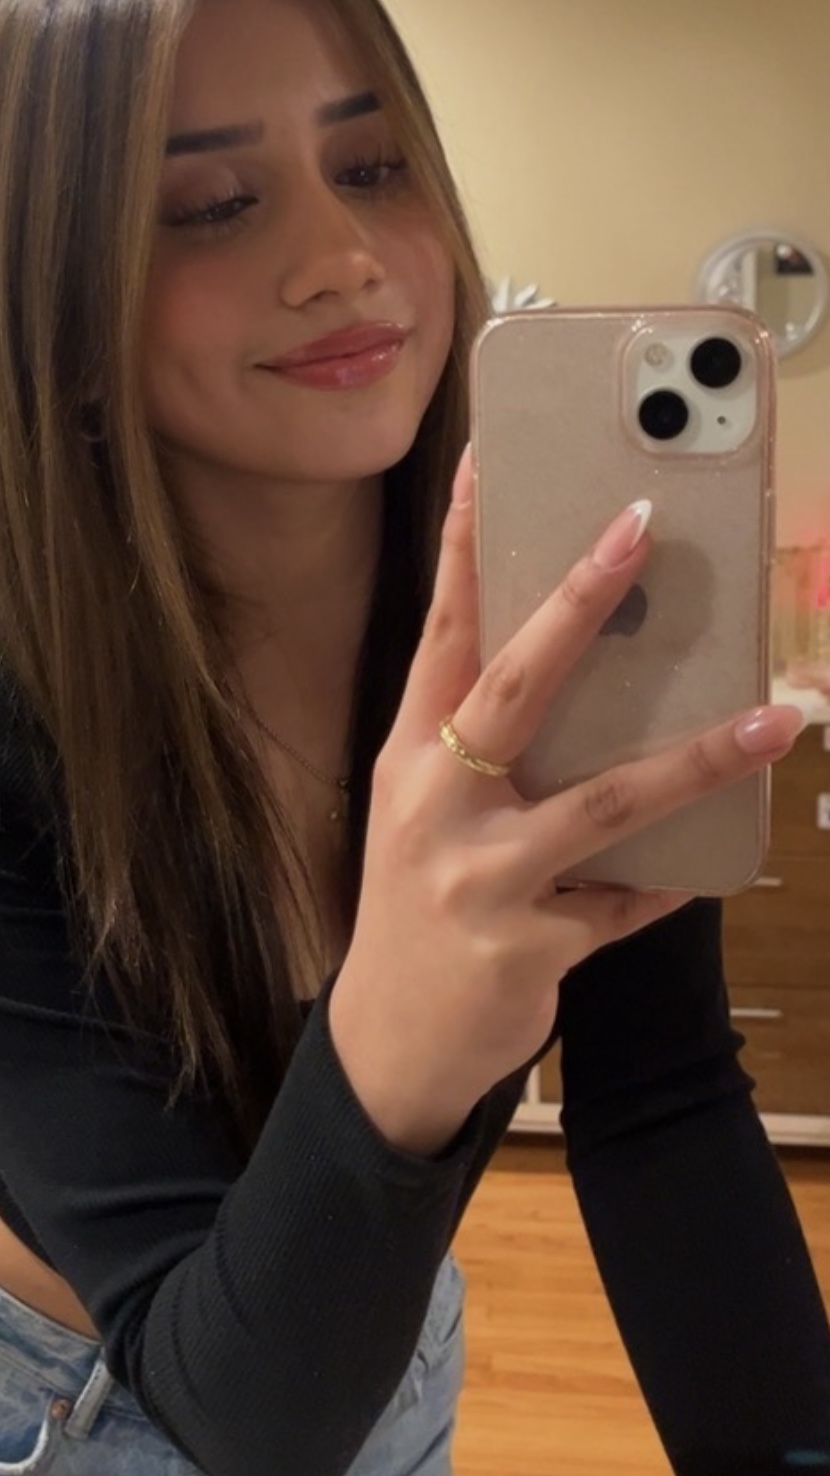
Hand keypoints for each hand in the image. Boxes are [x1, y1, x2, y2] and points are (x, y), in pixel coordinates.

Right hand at [330, 448, 803, 1154]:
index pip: (439, 635)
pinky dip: (666, 880)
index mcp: (410, 759)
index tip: (486, 464)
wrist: (388, 1042)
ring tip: (776, 716)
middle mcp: (436, 806)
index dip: (461, 550)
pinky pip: (626, 901)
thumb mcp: (427, 817)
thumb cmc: (416, 907)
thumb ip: (485, 752)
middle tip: (639, 527)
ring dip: (698, 757)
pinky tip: (705, 862)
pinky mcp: (528, 944)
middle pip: (514, 687)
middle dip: (577, 601)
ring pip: (604, 801)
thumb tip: (591, 681)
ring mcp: (480, 878)